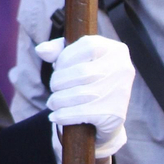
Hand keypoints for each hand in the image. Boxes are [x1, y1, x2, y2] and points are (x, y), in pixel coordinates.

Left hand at [37, 35, 134, 157]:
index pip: (87, 45)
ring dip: (58, 99)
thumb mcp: (76, 60)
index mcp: (115, 50)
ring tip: (52, 102)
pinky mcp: (115, 114)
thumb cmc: (90, 81)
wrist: (108, 117)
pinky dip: (63, 115)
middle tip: (53, 88)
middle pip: (81, 72)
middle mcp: (123, 69)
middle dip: (59, 81)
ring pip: (79, 93)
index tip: (57, 68)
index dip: (66, 57)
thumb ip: (58, 50)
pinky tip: (55, 116)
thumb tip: (41, 49)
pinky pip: (82, 113)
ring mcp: (121, 92)